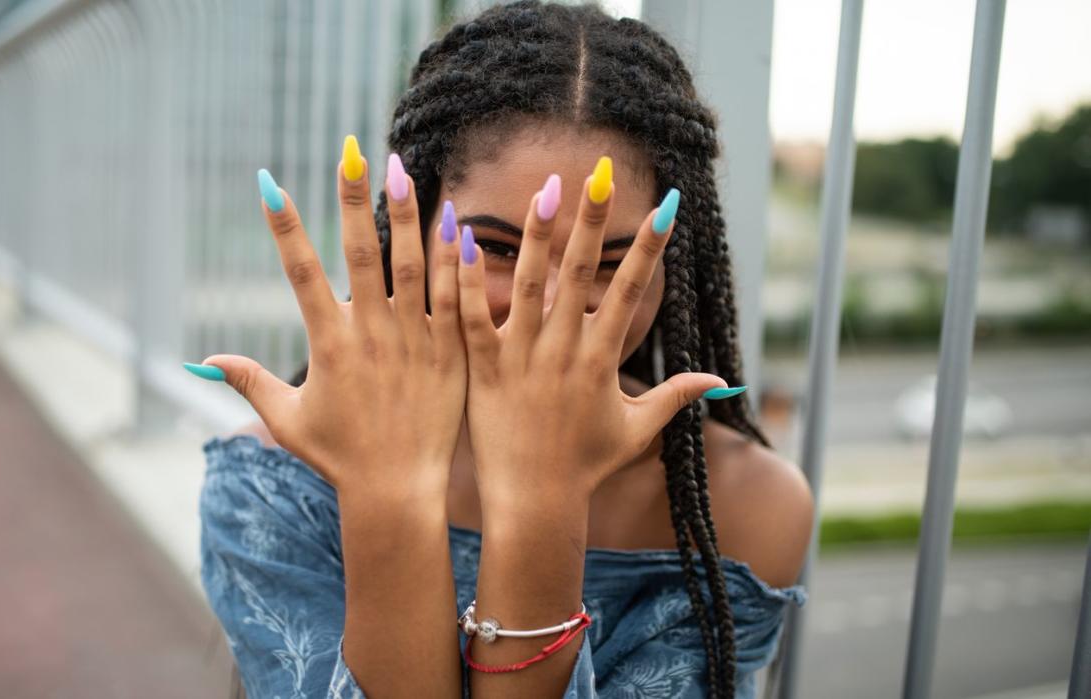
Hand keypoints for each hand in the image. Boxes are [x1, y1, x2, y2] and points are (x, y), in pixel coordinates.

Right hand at [194, 139, 466, 497]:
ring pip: (411, 266)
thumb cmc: (339, 458)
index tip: (268, 183)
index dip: (283, 227)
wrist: (398, 492)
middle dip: (353, 201)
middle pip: (360, 254)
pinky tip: (455, 222)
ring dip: (406, 216)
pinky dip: (453, 261)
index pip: (300, 273)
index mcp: (328, 345)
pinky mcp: (448, 353)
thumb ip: (248, 381)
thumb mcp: (287, 420)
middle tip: (352, 154)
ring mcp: (413, 341)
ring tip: (402, 170)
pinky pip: (453, 299)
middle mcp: (370, 335)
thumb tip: (201, 361)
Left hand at [456, 158, 726, 505]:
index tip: (666, 205)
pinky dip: (468, 282)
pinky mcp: (484, 370)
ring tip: (543, 189)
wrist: (535, 503)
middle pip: (580, 274)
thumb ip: (676, 397)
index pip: (630, 291)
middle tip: (599, 173)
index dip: (649, 247)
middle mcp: (565, 351)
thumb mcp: (636, 429)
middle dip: (592, 221)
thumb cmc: (585, 467)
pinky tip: (462, 241)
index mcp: (602, 359)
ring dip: (537, 236)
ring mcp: (523, 358)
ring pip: (530, 286)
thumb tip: (722, 382)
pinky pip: (474, 319)